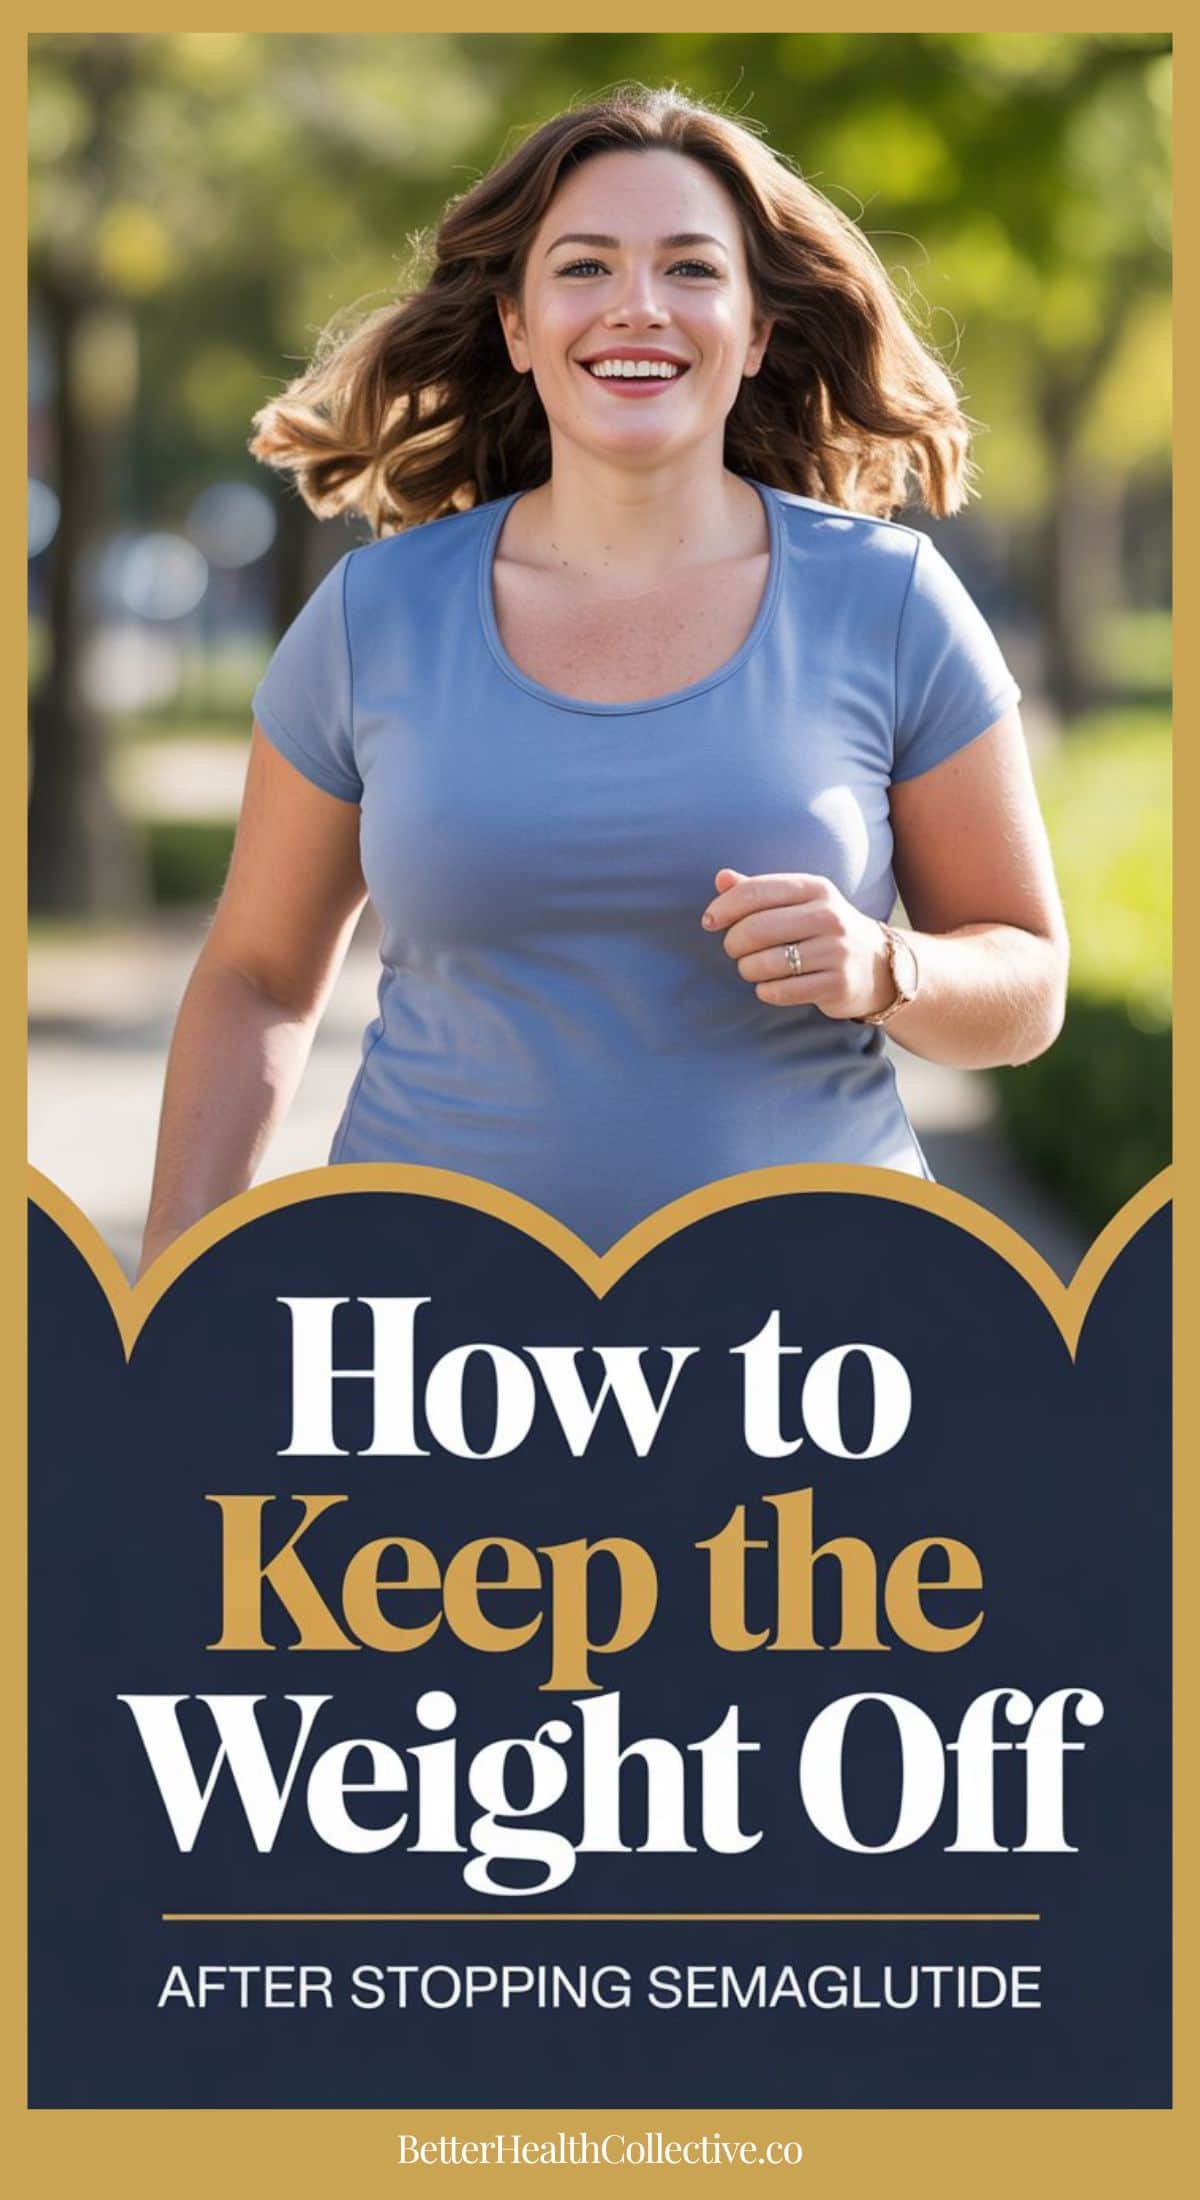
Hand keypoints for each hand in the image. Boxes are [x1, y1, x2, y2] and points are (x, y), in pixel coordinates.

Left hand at [701, 867, 895, 1020]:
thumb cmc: (824, 930)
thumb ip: (758, 890)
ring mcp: (836, 951)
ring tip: (751, 969)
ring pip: (766, 963)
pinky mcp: (837, 984)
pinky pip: (781, 991)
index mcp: (816, 888)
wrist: (877, 965)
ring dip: (747, 969)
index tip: (709, 921)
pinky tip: (768, 986)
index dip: (724, 907)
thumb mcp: (799, 902)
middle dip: (733, 943)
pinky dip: (765, 991)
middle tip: (734, 950)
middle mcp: (829, 916)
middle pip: (756, 929)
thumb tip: (720, 879)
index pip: (756, 891)